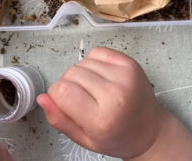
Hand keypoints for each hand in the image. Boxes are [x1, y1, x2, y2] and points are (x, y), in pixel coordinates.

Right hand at [37, 47, 191, 160]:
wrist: (149, 131)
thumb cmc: (116, 136)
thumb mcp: (84, 139)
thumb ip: (60, 119)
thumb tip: (42, 98)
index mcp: (101, 118)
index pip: (61, 90)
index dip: (57, 95)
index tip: (66, 103)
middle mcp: (114, 94)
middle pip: (70, 74)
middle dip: (69, 85)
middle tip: (83, 100)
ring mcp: (124, 76)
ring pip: (82, 63)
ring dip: (81, 74)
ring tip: (94, 90)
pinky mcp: (129, 63)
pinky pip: (96, 52)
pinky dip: (92, 63)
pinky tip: (101, 78)